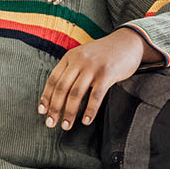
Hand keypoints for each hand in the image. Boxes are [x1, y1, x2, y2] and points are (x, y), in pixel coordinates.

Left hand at [38, 29, 160, 130]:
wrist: (127, 42)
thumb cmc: (104, 54)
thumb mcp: (83, 56)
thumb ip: (71, 70)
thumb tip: (58, 94)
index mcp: (69, 57)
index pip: (53, 79)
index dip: (46, 97)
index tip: (42, 111)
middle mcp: (79, 61)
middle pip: (61, 88)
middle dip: (55, 108)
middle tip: (50, 123)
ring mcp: (92, 67)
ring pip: (76, 93)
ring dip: (69, 112)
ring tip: (66, 126)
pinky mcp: (107, 73)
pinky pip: (95, 96)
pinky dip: (89, 110)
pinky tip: (86, 121)